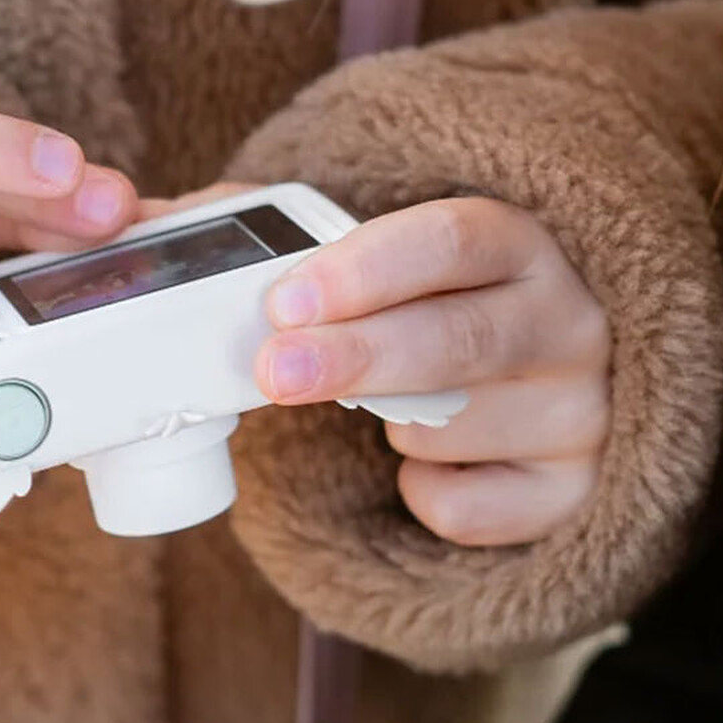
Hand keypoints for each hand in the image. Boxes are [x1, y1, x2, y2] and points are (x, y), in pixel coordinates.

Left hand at [258, 198, 608, 546]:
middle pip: (460, 339)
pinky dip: (422, 489)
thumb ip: (260, 228)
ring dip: (387, 421)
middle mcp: (569, 320)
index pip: (451, 240)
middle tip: (273, 372)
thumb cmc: (420, 300)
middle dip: (356, 359)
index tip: (285, 302)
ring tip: (386, 398)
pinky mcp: (577, 494)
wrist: (525, 373)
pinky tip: (426, 456)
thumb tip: (139, 213)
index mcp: (514, 240)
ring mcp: (583, 411)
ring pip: (452, 430)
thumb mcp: (366, 247)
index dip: (366, 270)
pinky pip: (466, 509)